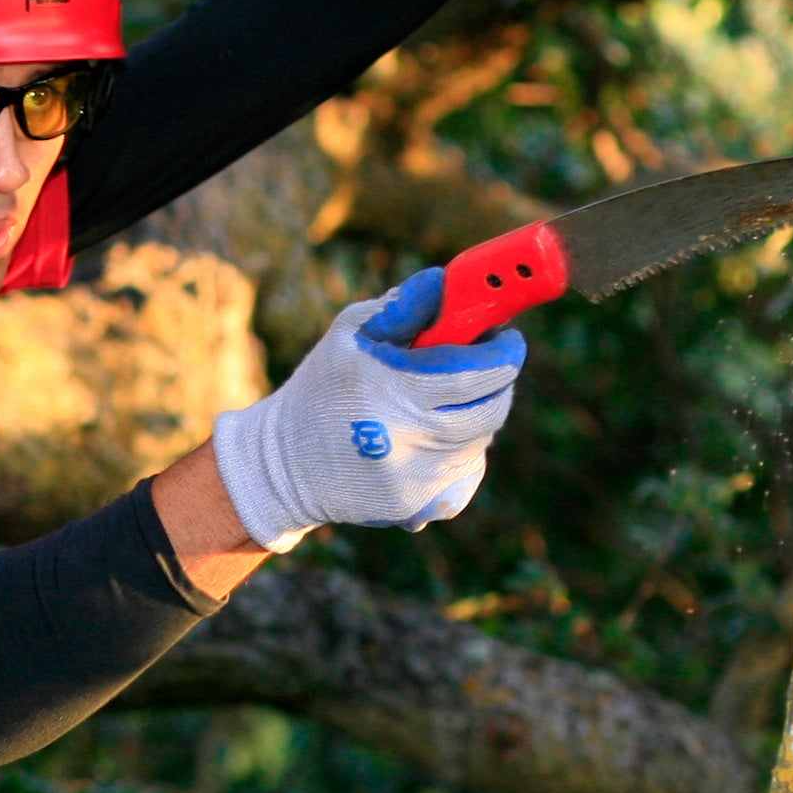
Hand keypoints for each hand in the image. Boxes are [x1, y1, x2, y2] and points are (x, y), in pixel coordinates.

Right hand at [207, 270, 525, 549]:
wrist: (285, 466)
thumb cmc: (324, 387)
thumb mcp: (350, 333)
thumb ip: (404, 306)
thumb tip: (448, 284)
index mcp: (390, 388)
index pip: (476, 372)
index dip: (504, 353)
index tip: (508, 338)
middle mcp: (406, 439)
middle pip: (490, 410)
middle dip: (498, 382)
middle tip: (487, 366)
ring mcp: (415, 480)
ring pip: (480, 441)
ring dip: (475, 416)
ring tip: (440, 404)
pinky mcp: (417, 508)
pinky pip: (466, 474)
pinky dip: (460, 455)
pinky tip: (428, 443)